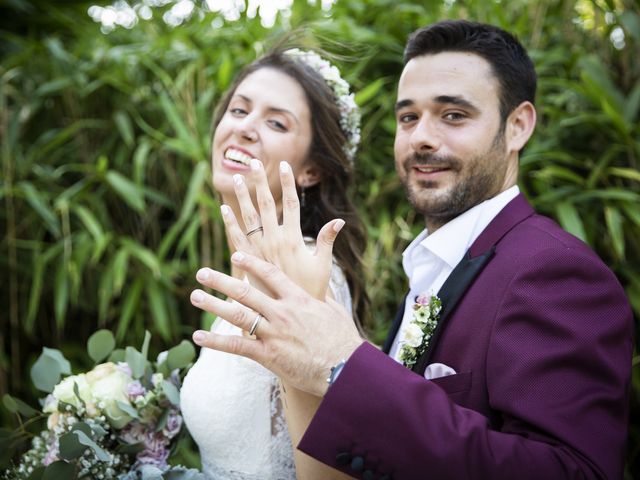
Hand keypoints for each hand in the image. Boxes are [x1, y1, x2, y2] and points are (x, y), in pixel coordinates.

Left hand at [190, 251, 364, 395]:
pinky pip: (237, 346)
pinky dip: (216, 340)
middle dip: (221, 281)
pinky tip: (199, 336)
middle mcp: (283, 312)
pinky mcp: (269, 355)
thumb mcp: (336, 311)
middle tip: (202, 273)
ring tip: (195, 296)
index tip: (235, 255)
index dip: (250, 263)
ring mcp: (274, 333)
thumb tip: (324, 288)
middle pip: (246, 291)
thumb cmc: (344, 341)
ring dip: (213, 304)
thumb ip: (324, 297)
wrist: (346, 368)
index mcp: (299, 299)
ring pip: (237, 315)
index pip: (270, 274)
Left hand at [224, 159, 342, 299]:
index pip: (291, 204)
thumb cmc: (311, 291)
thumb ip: (327, 241)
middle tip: (254, 162)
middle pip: (265, 205)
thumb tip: (339, 221)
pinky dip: (230, 223)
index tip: (285, 165)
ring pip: (248, 218)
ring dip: (241, 198)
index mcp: (293, 239)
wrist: (292, 317)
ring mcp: (258, 251)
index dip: (288, 184)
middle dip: (260, 182)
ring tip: (235, 178)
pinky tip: (224, 209)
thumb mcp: (323, 266)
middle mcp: (274, 241)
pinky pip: (236, 239)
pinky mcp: (247, 263)